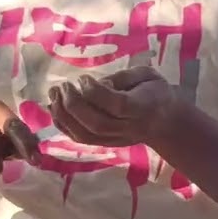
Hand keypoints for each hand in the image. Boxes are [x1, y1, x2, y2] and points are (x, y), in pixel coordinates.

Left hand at [48, 66, 179, 146]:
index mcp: (142, 107)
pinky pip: (80, 139)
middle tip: (63, 86)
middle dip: (74, 104)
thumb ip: (123, 77)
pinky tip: (54, 108)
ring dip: (64, 116)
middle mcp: (128, 128)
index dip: (95, 92)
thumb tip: (97, 83)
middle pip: (97, 123)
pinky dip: (63, 126)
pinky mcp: (105, 144)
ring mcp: (115, 139)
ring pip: (86, 135)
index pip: (116, 105)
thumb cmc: (154, 92)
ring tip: (54, 94)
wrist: (164, 121)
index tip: (83, 78)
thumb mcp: (147, 75)